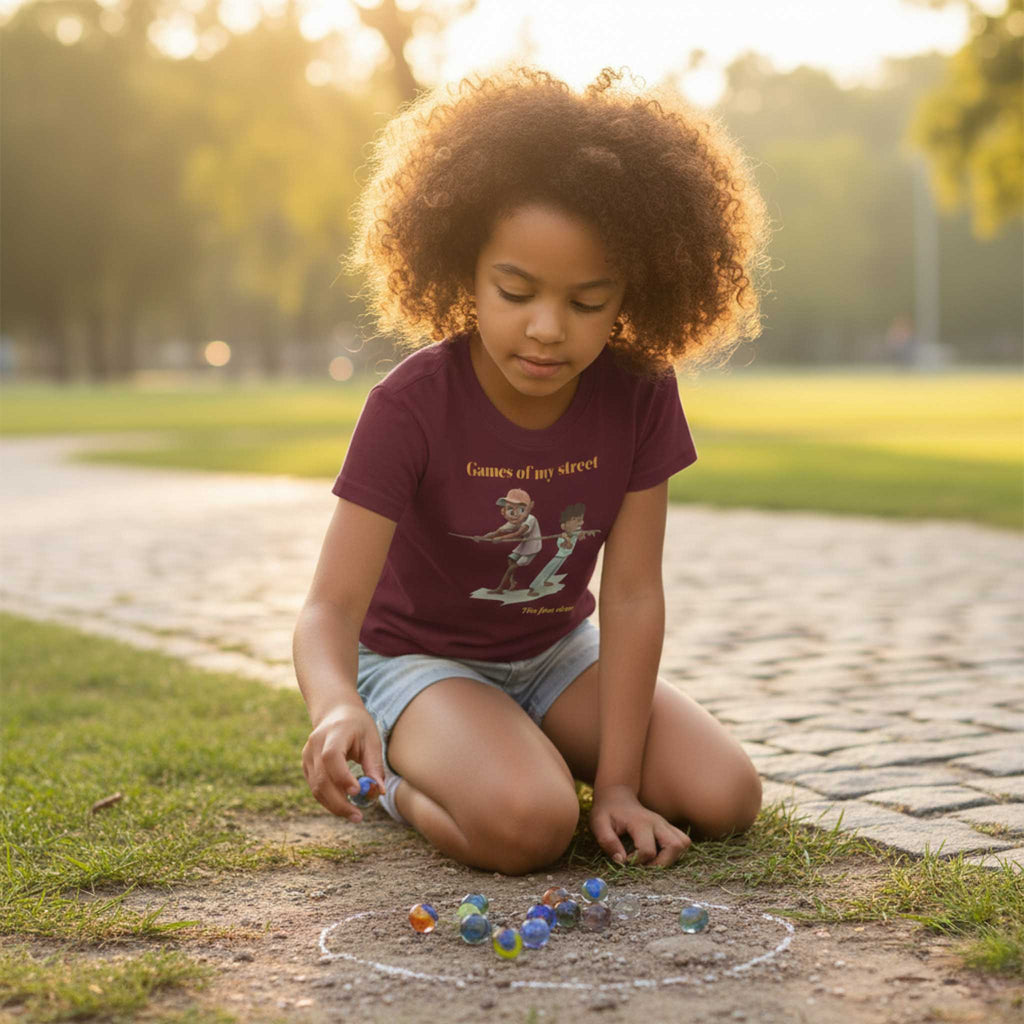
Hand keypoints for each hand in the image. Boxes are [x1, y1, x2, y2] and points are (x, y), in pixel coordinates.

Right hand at [301, 702, 384, 822]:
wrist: (335, 712)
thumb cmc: (358, 726)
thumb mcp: (371, 740)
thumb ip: (374, 765)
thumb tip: (380, 791)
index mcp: (334, 732)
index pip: (331, 757)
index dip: (342, 777)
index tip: (357, 793)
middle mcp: (315, 744)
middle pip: (321, 778)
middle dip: (339, 802)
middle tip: (358, 816)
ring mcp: (307, 755)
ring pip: (316, 788)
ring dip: (334, 805)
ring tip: (355, 815)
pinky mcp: (306, 765)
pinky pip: (315, 788)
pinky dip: (329, 799)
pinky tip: (345, 805)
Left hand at [590, 785, 690, 866]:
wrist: (616, 796)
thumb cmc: (607, 811)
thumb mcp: (598, 824)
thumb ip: (607, 841)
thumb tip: (621, 860)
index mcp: (640, 822)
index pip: (648, 850)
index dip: (636, 862)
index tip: (624, 861)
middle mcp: (657, 822)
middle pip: (675, 846)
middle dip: (661, 864)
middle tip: (644, 866)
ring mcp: (665, 824)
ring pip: (683, 843)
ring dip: (671, 858)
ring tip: (653, 861)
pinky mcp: (668, 827)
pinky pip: (682, 840)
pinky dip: (675, 852)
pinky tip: (659, 855)